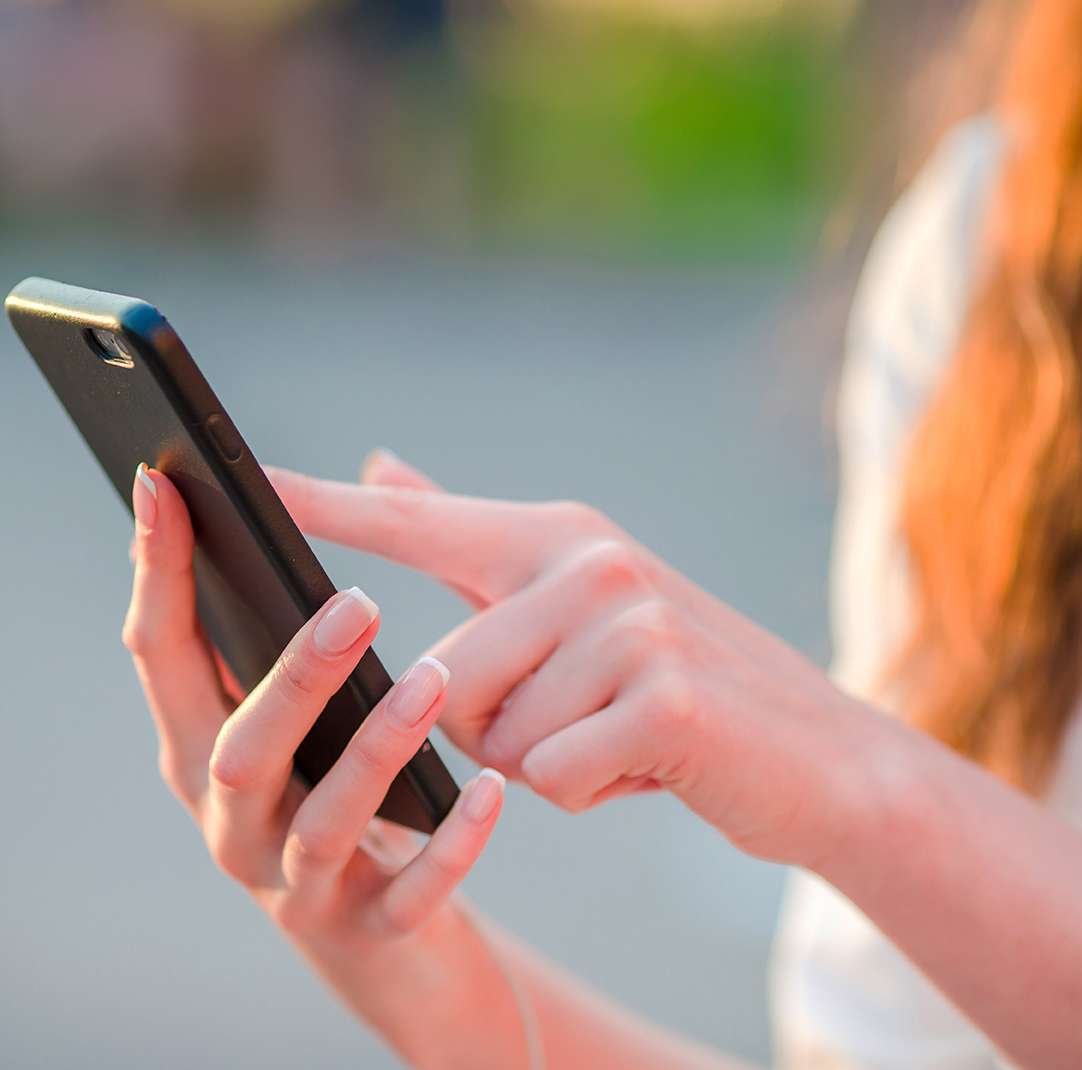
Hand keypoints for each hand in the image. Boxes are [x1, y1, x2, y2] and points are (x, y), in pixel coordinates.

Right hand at [122, 463, 503, 971]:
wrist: (397, 948)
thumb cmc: (353, 799)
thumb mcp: (317, 716)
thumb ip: (324, 616)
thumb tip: (371, 471)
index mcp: (209, 751)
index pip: (164, 658)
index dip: (158, 575)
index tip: (165, 487)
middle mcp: (234, 823)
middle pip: (239, 749)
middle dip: (292, 676)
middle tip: (360, 604)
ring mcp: (299, 885)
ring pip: (323, 821)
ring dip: (374, 751)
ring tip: (432, 684)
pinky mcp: (372, 933)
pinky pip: (412, 893)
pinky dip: (450, 844)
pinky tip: (492, 790)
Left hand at [267, 451, 874, 868]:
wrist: (813, 752)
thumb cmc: (676, 681)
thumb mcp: (577, 601)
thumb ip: (470, 536)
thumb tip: (383, 466)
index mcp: (557, 538)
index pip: (414, 524)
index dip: (313, 504)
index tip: (223, 478)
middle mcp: (591, 562)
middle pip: (443, 675)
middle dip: (491, 725)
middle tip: (576, 716)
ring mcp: (632, 625)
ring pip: (494, 737)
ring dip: (543, 762)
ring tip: (616, 736)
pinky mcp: (664, 699)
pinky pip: (550, 780)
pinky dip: (588, 794)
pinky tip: (648, 765)